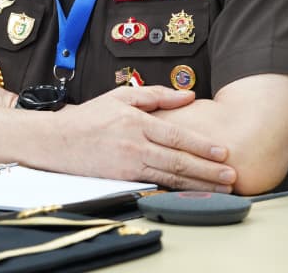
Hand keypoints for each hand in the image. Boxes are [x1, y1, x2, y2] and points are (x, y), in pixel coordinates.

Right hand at [40, 86, 236, 191]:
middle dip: (208, 170)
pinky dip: (176, 189)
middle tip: (231, 175)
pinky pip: (155, 184)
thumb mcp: (120, 96)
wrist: (56, 140)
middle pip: (179, 160)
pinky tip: (192, 192)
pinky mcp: (122, 178)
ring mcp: (128, 164)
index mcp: (136, 121)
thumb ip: (156, 95)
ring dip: (198, 183)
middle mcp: (135, 144)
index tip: (224, 152)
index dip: (202, 146)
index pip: (177, 136)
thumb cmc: (89, 117)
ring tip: (220, 187)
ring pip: (170, 176)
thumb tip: (188, 96)